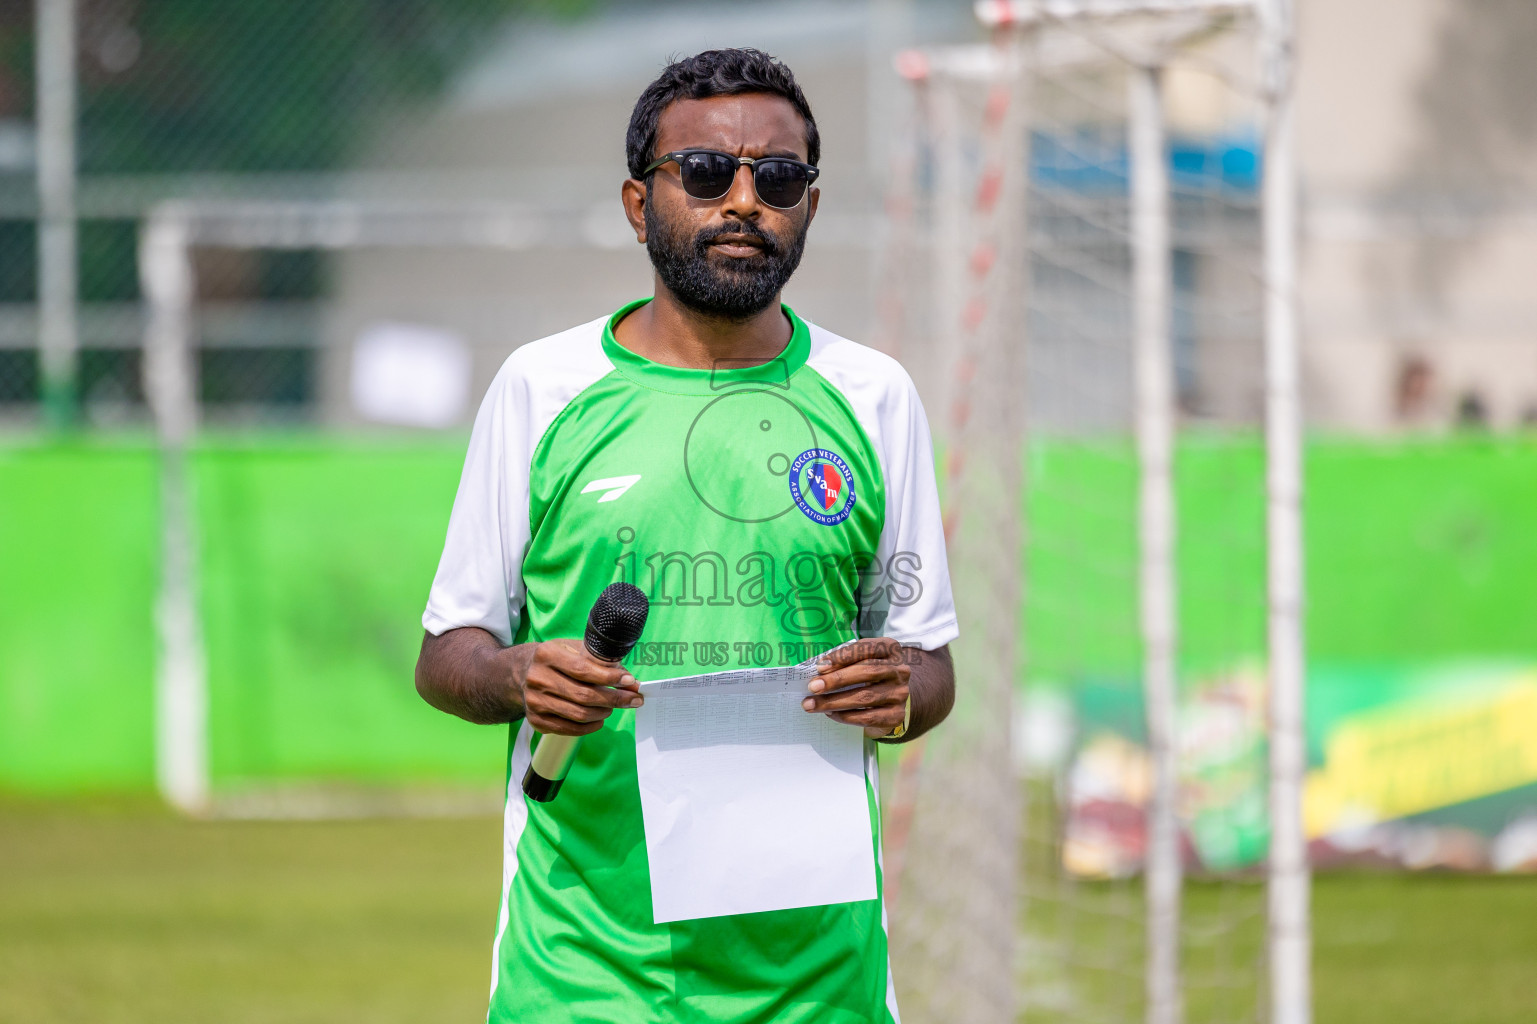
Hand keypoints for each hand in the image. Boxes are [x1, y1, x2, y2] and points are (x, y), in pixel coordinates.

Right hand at [513, 638, 641, 736]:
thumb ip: (601, 661)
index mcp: (546, 654)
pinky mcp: (536, 720)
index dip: (609, 677)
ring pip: (579, 714)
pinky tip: (600, 719)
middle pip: (583, 695)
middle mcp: (537, 678)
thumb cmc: (557, 659)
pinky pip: (569, 729)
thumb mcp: (574, 649)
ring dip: (603, 713)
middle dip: (614, 698)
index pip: (583, 669)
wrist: (523, 673)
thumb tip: (630, 681)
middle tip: (633, 699)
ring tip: (613, 706)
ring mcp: (534, 702)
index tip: (630, 681)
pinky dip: (590, 727)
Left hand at [801, 637, 910, 738]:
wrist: (891, 699)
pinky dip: (845, 716)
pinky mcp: (896, 715)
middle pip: (867, 672)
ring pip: (865, 697)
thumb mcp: (861, 660)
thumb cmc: (869, 674)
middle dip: (836, 680)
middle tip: (813, 687)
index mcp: (890, 649)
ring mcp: (900, 693)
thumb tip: (819, 673)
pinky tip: (830, 714)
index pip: (867, 648)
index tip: (820, 667)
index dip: (843, 656)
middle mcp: (900, 670)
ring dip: (834, 701)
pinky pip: (868, 717)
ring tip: (812, 704)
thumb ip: (845, 661)